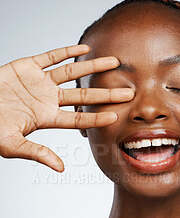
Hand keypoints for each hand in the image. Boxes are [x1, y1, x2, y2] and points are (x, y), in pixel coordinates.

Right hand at [0, 45, 133, 171]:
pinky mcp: (28, 67)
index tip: (116, 115)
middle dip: (106, 93)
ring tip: (115, 62)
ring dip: (93, 67)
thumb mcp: (11, 144)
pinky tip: (84, 49)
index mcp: (45, 117)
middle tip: (129, 92)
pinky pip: (51, 56)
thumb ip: (36, 153)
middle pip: (82, 95)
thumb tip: (61, 168)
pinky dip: (67, 51)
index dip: (96, 116)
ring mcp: (39, 82)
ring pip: (71, 73)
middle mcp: (48, 99)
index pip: (77, 117)